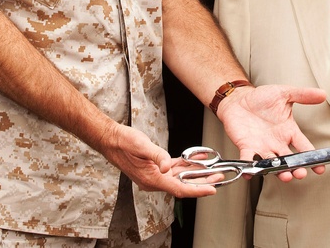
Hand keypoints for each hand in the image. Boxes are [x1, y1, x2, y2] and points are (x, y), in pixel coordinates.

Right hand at [99, 123, 218, 197]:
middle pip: (183, 185)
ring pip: (181, 177)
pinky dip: (187, 165)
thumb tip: (167, 166)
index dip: (197, 190)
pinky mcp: (156, 167)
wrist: (111, 139)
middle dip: (202, 182)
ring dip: (196, 174)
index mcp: (152, 179)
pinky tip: (198, 159)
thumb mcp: (142, 146)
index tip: (211, 190)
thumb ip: (157, 155)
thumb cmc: (124, 143)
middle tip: (218, 178)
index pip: (179, 189)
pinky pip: (175, 168)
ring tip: (213, 170)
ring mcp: (156, 174)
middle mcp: (155, 180)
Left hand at [217, 84, 326, 180]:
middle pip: (289, 161)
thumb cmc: (261, 98)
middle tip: (300, 173)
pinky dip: (249, 166)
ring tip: (284, 176)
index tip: (320, 168)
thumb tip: (323, 94)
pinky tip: (251, 172)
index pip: (304, 148)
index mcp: (288, 132)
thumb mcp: (284, 93)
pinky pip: (249, 159)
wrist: (238, 99)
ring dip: (278, 172)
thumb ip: (303, 95)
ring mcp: (262, 147)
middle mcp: (277, 143)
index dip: (313, 159)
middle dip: (295, 169)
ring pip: (272, 164)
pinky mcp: (247, 147)